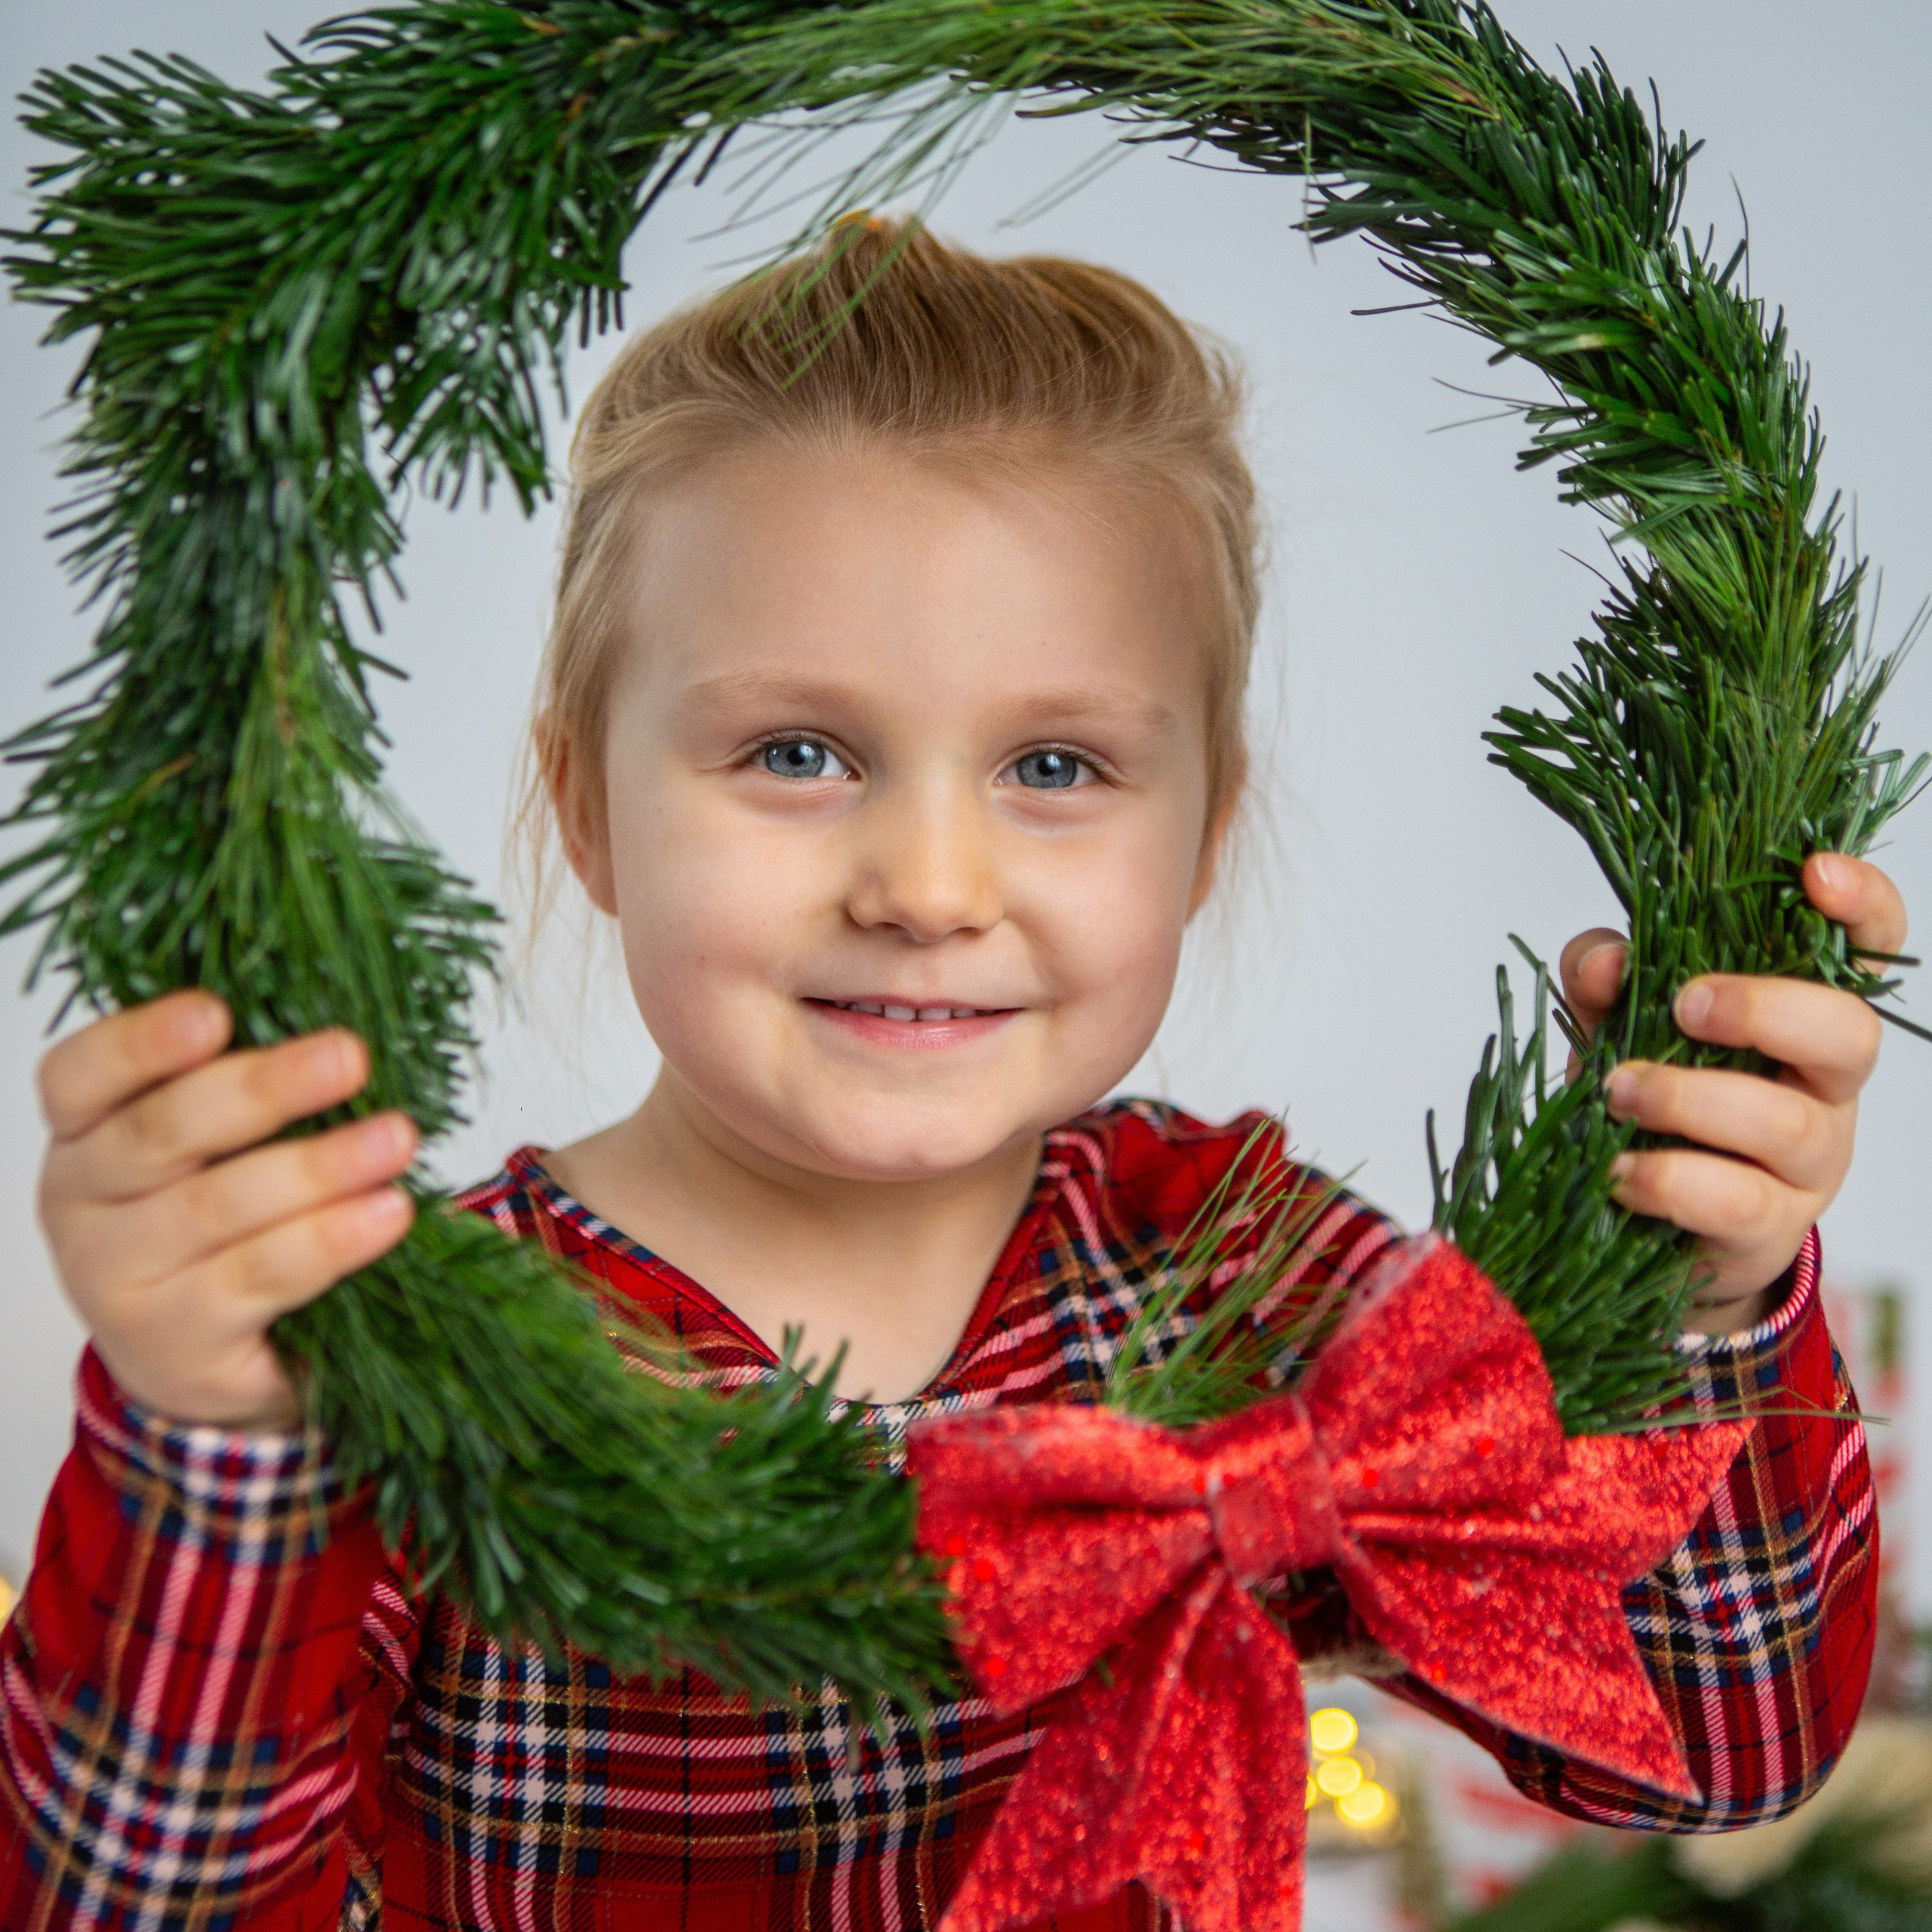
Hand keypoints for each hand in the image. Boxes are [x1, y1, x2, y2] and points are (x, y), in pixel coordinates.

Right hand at [36, 991, 417, 1428]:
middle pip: (161, 1134)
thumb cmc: (216, 1226)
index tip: (215, 1013)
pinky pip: (256, 1279)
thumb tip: (339, 1041)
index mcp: (85, 1132)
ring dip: (317, 1169)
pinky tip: (384, 1215)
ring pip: (217, 1208)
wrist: (203, 1357)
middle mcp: (82, 1203)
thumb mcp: (212, 1151)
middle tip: (349, 1057)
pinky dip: (328, 1241)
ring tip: (395, 1140)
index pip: (82, 1076)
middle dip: (264, 1090)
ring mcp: (117, 1280)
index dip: (142, 1044)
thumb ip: (243, 1096)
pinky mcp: (173, 1344)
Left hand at [1560, 853, 1905, 1334]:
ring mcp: (1806, 1163)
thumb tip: (1606, 961)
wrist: (1648, 1217)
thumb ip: (1607, 977)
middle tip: (1683, 1005)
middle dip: (1764, 1008)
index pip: (1869, 948)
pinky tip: (1617, 1167)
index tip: (1813, 872)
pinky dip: (1666, 1179)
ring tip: (1617, 1090)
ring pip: (1785, 1123)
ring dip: (1689, 1097)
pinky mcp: (1767, 1228)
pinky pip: (1736, 1201)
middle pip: (1849, 1033)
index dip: (1862, 904)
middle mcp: (1822, 1084)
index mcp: (1802, 1013)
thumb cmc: (1649, 1099)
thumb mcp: (1619, 1021)